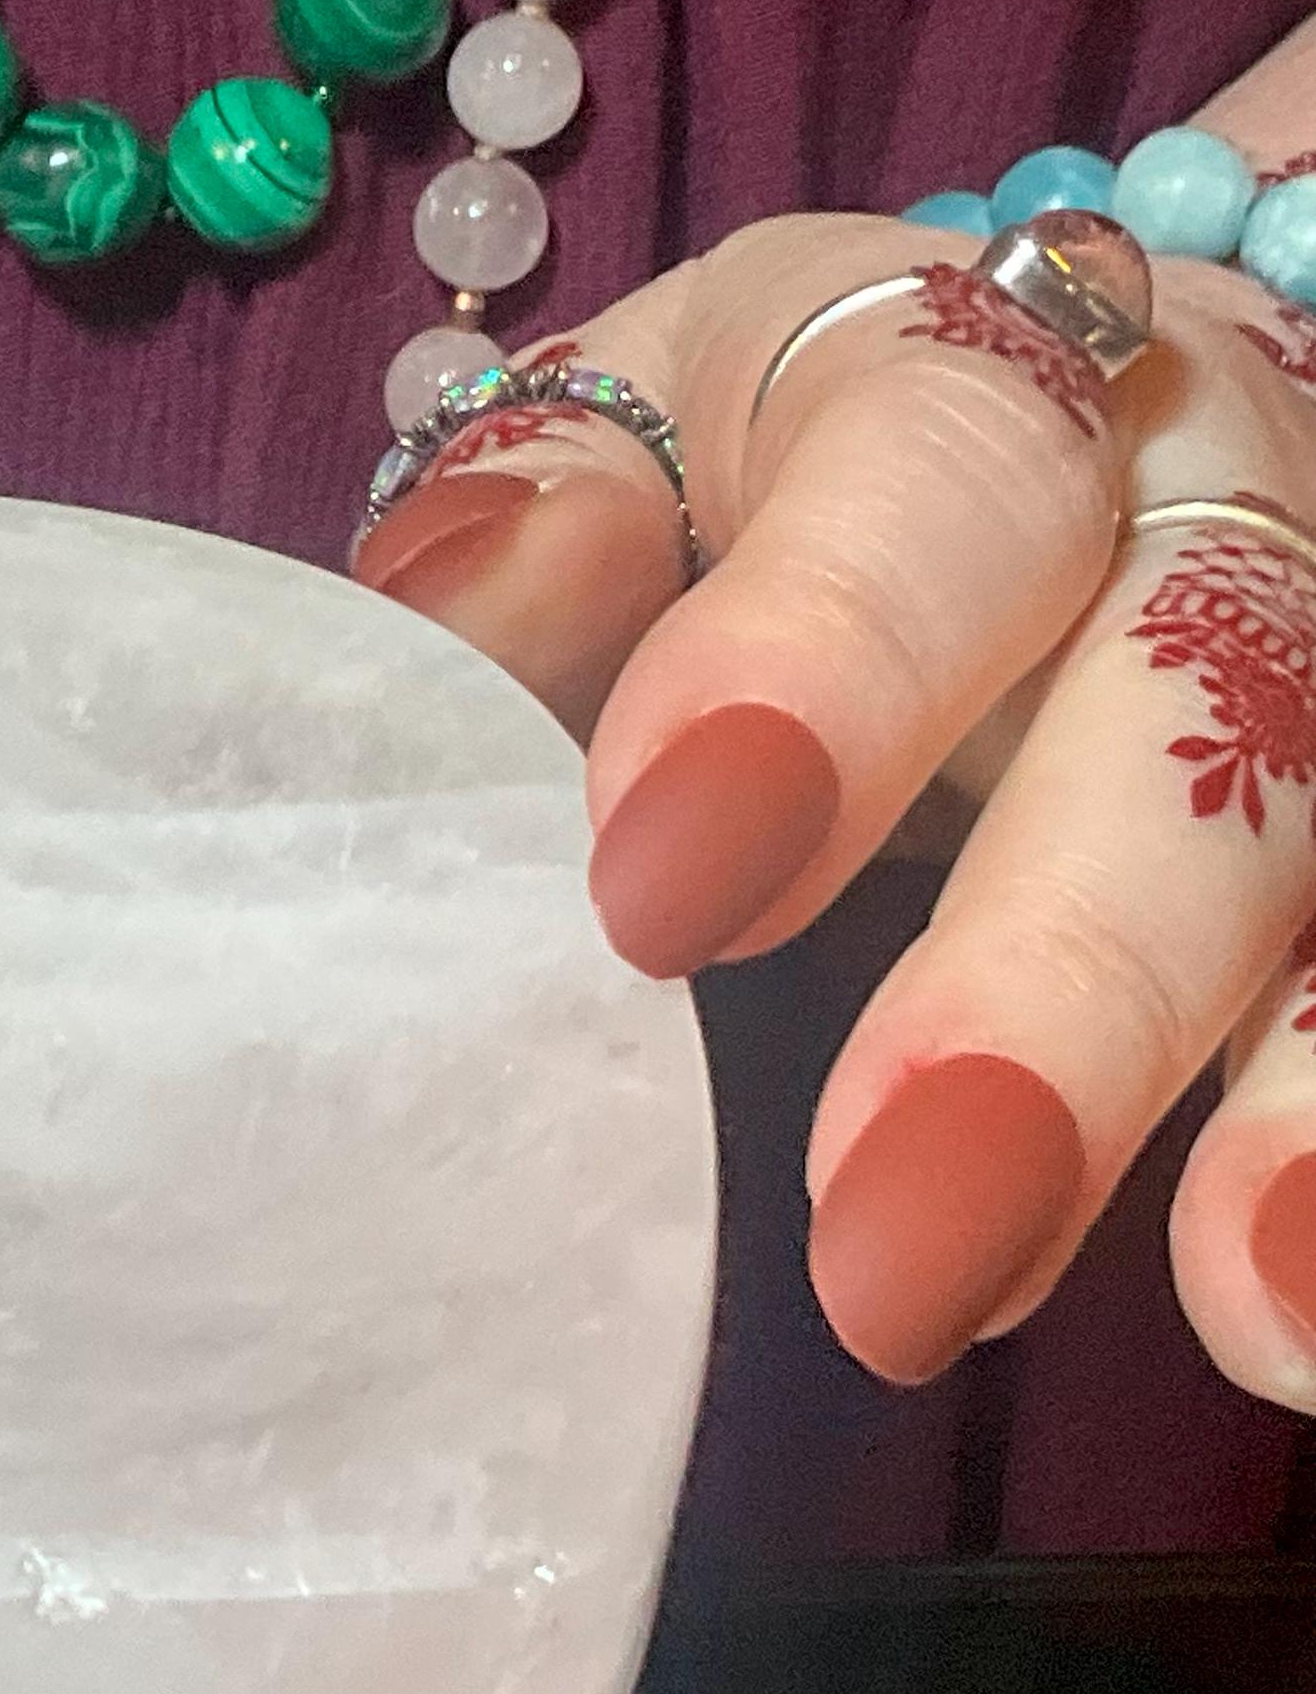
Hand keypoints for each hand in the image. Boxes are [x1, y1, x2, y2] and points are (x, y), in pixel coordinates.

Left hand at [353, 211, 1315, 1404]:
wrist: (1049, 401)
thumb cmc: (771, 466)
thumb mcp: (638, 437)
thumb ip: (545, 532)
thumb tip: (462, 626)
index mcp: (975, 376)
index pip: (939, 484)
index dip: (821, 668)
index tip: (656, 898)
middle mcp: (1221, 499)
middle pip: (1208, 699)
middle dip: (1063, 974)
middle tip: (894, 1232)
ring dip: (1311, 1095)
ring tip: (1263, 1317)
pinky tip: (1296, 1309)